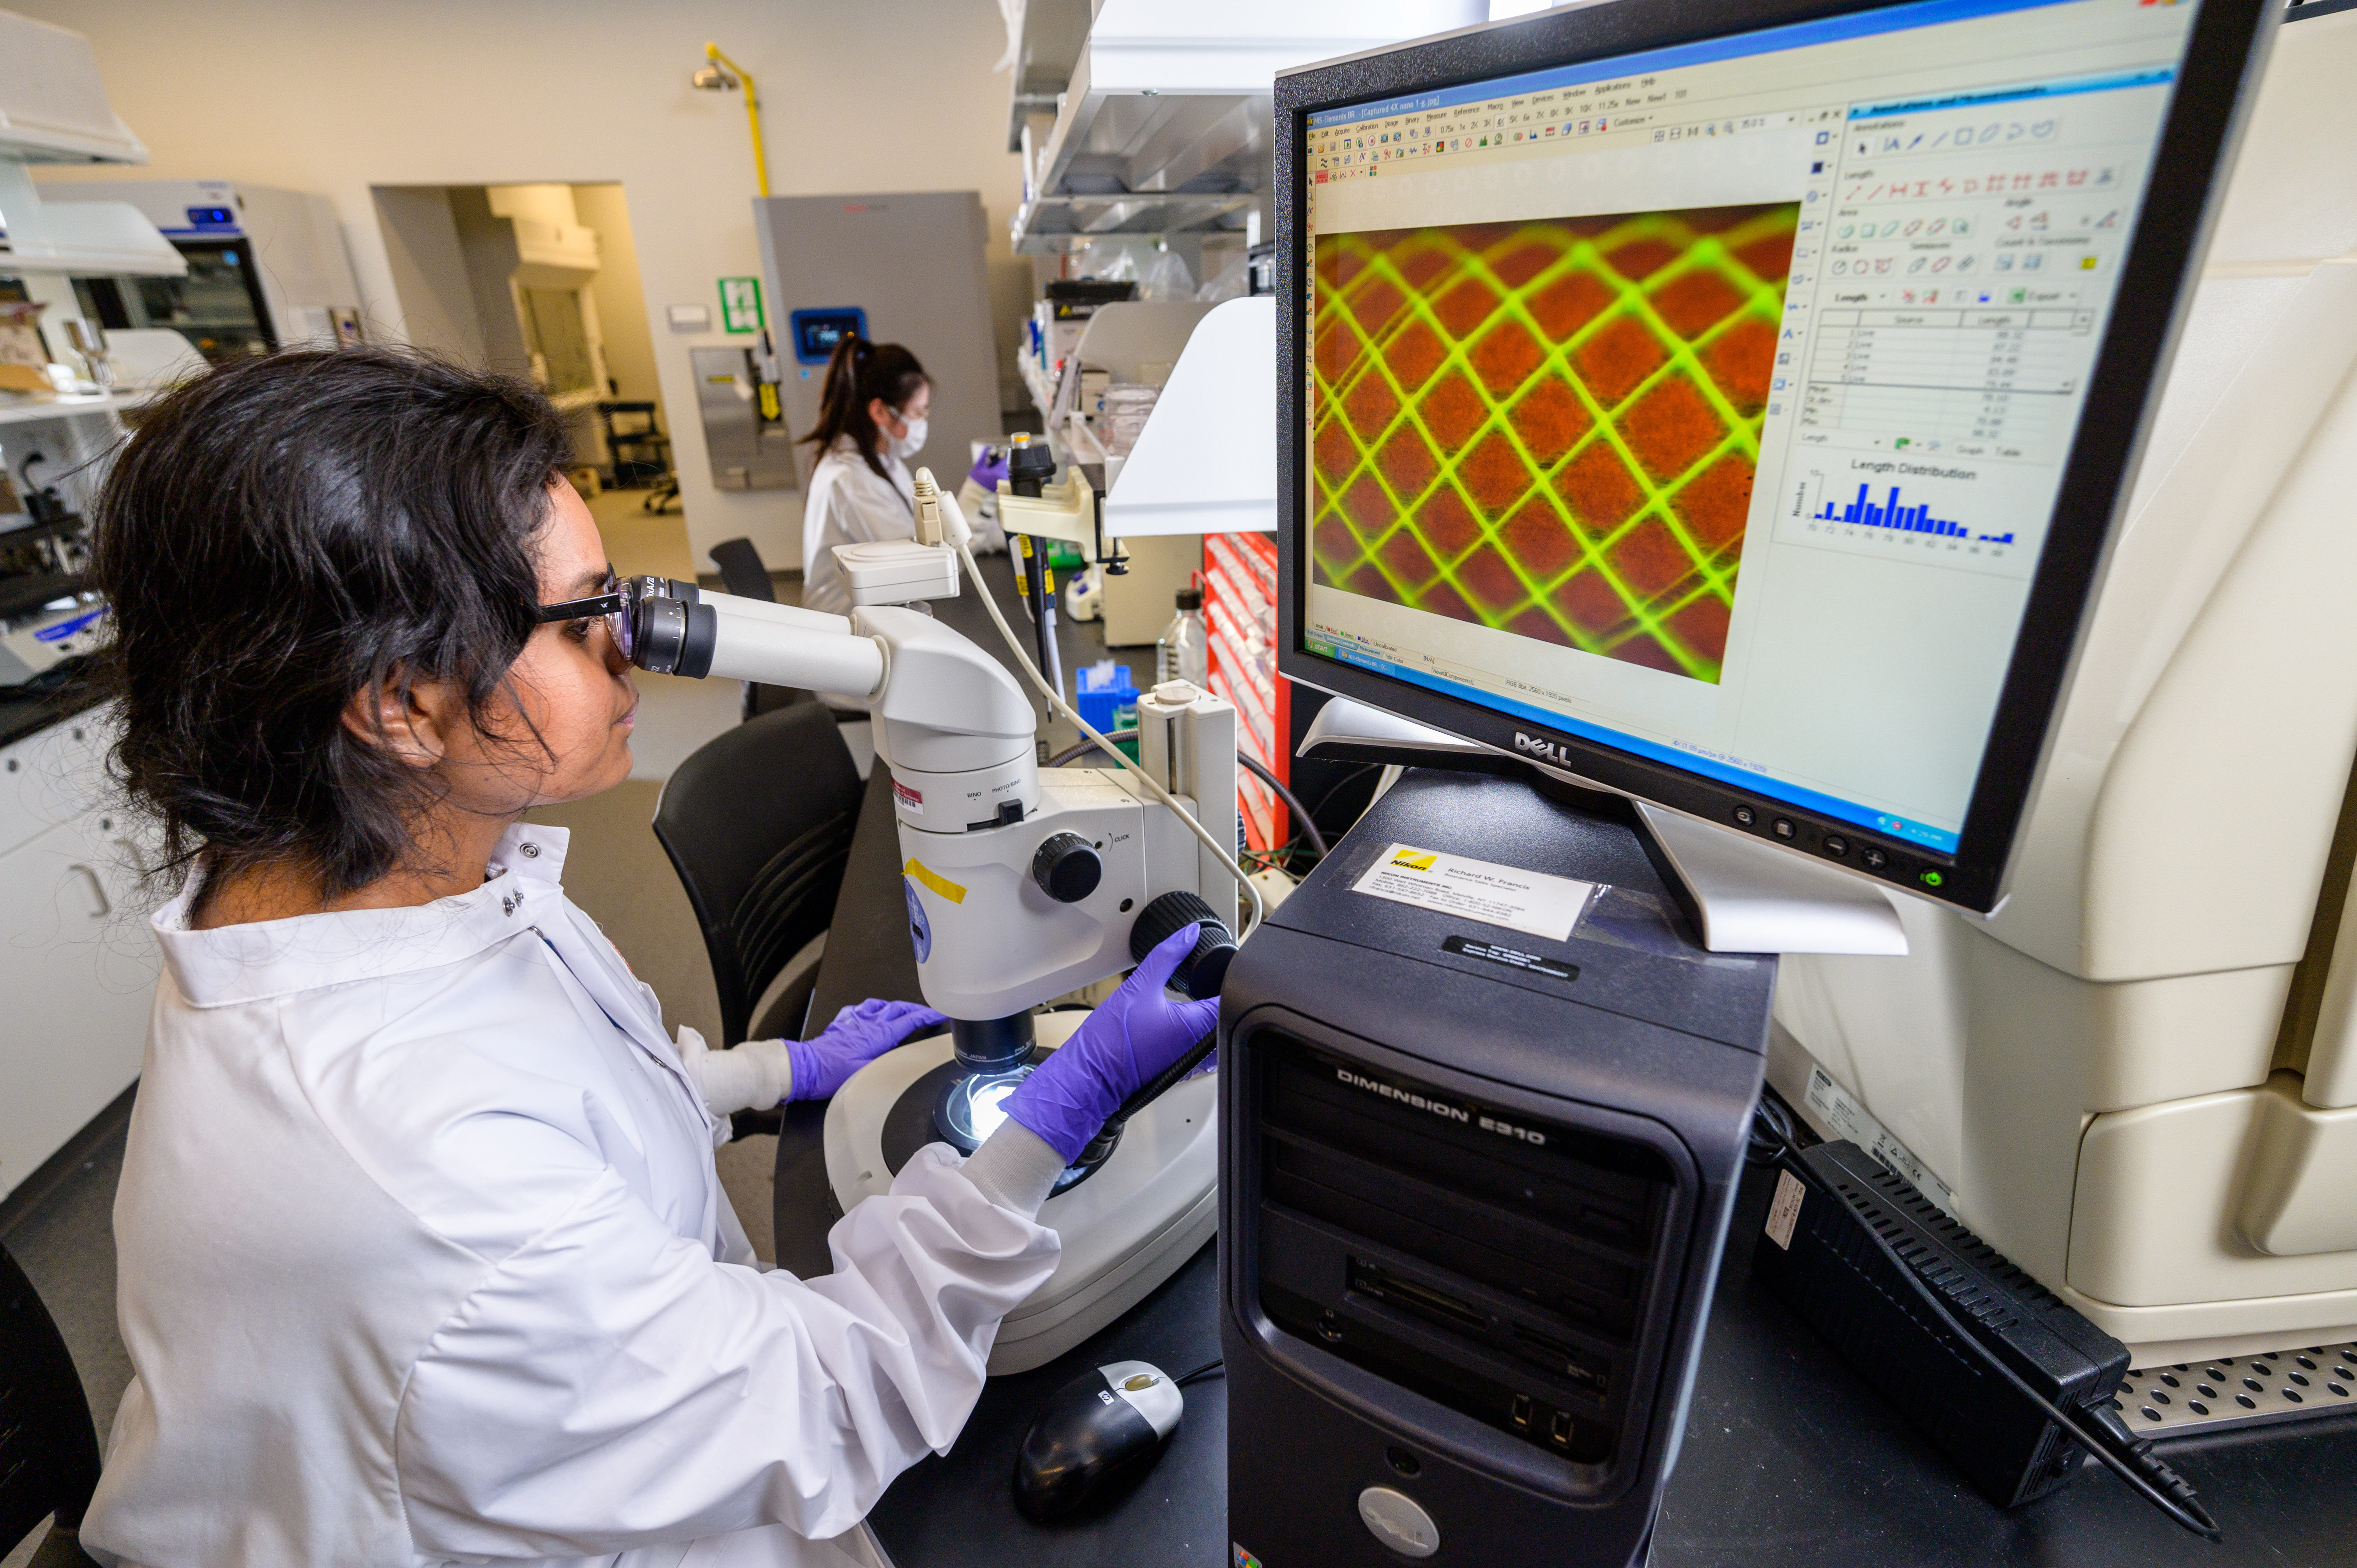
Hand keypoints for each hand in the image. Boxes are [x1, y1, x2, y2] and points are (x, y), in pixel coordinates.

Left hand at [786, 998, 946, 1101]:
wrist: (805, 1067)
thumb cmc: (832, 1073)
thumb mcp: (866, 1074)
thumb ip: (888, 1066)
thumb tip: (906, 1064)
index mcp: (878, 1034)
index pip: (910, 1020)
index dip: (928, 1016)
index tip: (940, 1013)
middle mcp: (868, 1022)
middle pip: (898, 1009)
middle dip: (915, 1009)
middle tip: (926, 1013)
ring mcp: (854, 1020)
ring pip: (880, 1006)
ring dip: (894, 1007)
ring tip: (902, 1011)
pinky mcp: (842, 1023)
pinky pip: (860, 1009)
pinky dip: (871, 1009)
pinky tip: (870, 1013)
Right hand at [1002, 924, 1221, 1162]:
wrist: (1090, 1075)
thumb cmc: (1111, 1040)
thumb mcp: (1139, 985)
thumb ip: (1167, 955)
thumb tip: (1188, 934)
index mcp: (1195, 1026)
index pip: (1228, 998)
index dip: (1225, 978)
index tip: (1218, 967)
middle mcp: (1199, 1047)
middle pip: (1225, 1016)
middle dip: (1216, 997)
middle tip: (1203, 981)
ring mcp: (1190, 1061)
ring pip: (1214, 1034)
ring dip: (1206, 1017)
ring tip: (1191, 1001)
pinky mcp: (1179, 1069)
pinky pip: (1199, 1048)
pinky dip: (1194, 1033)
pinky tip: (1175, 1024)